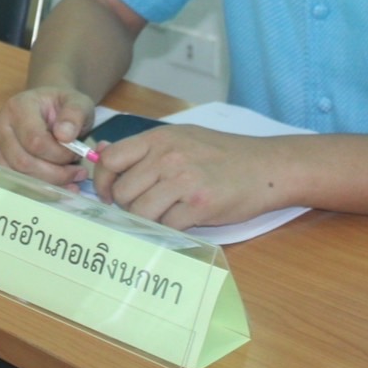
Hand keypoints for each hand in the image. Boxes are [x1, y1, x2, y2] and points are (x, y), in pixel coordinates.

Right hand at [0, 86, 96, 188]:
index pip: (35, 141)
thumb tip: (64, 136)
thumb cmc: (62, 106)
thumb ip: (75, 115)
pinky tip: (56, 188)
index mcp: (18, 107)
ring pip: (18, 176)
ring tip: (71, 181)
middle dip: (55, 174)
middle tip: (78, 173)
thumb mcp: (77, 103)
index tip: (78, 154)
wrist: (49, 107)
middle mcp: (0, 125)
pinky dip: (37, 190)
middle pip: (24, 162)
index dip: (59, 155)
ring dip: (48, 185)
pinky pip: (14, 183)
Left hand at [91, 125, 287, 229]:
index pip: (111, 159)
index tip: (108, 193)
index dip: (103, 180)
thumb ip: (144, 148)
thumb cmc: (222, 153)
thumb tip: (101, 154)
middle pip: (122, 191)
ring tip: (164, 213)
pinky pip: (167, 226)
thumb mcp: (181, 138)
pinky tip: (183, 219)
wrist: (266, 166)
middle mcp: (167, 157)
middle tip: (144, 206)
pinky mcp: (199, 206)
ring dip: (147, 219)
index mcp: (159, 138)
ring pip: (140, 212)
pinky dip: (170, 228)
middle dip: (127, 205)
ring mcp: (183, 182)